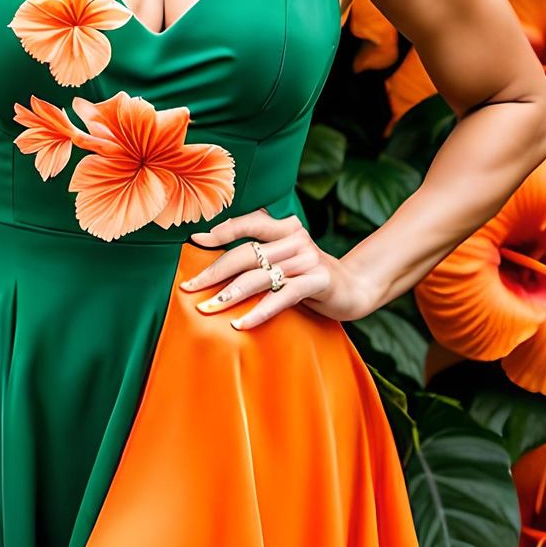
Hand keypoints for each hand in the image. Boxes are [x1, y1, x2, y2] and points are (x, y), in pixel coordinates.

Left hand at [181, 210, 380, 327]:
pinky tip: (239, 324)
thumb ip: (261, 255)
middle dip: (214, 271)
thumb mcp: (286, 259)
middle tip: (189, 287)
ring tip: (207, 308)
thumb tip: (217, 264)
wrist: (356, 288)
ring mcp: (307, 259)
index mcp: (286, 228)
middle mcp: (296, 239)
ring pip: (259, 276)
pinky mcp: (318, 281)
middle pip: (246, 254)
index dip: (222, 231)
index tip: (195, 241)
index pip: (249, 223)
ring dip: (229, 294)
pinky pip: (281, 297)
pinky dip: (258, 312)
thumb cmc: (310, 275)